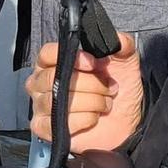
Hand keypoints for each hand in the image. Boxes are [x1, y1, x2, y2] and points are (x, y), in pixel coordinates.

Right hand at [28, 34, 143, 152]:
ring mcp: (40, 106)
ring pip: (57, 100)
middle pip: (52, 77)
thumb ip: (122, 45)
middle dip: (89, 83)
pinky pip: (57, 122)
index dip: (73, 58)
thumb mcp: (125, 63)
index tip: (95, 63)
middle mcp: (41, 83)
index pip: (47, 53)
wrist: (127, 123)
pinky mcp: (44, 129)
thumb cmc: (119, 91)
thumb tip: (116, 38)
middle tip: (109, 87)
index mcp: (53, 63)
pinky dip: (82, 120)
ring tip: (105, 104)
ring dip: (91, 102)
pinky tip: (94, 118)